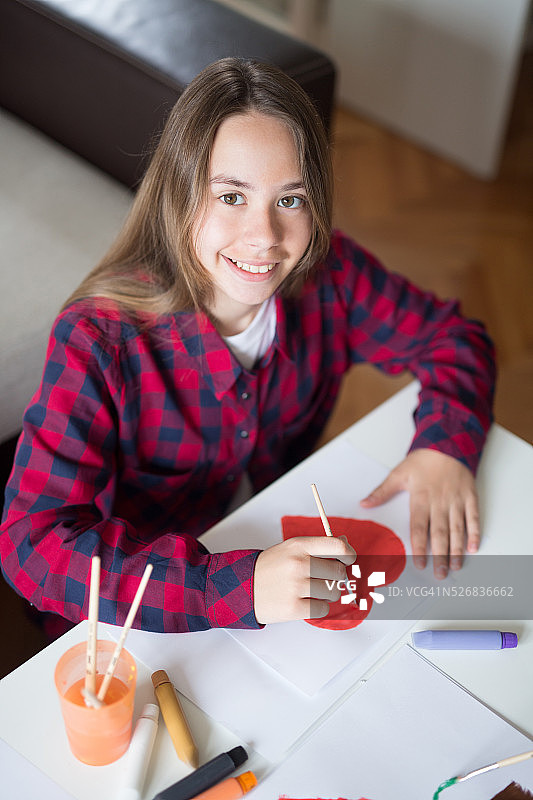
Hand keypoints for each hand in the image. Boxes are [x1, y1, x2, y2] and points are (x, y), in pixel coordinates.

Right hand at [253, 536, 355, 624]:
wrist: (242, 587)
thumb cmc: (269, 568)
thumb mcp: (291, 548)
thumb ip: (318, 546)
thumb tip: (345, 545)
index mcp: (299, 546)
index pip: (337, 547)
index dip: (348, 555)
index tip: (348, 560)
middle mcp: (298, 564)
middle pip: (339, 572)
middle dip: (336, 578)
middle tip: (324, 579)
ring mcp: (296, 587)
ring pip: (333, 593)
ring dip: (327, 594)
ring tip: (312, 591)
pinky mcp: (293, 608)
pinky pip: (323, 610)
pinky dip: (318, 608)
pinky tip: (306, 602)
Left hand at [360, 448, 479, 578]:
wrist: (447, 443)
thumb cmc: (422, 460)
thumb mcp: (398, 474)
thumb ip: (382, 492)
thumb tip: (364, 504)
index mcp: (421, 498)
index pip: (419, 527)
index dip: (419, 547)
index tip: (420, 564)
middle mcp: (440, 501)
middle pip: (440, 533)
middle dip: (440, 556)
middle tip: (439, 574)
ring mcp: (457, 500)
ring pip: (458, 529)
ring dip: (457, 550)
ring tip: (455, 567)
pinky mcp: (470, 496)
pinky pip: (473, 517)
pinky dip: (474, 533)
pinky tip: (472, 548)